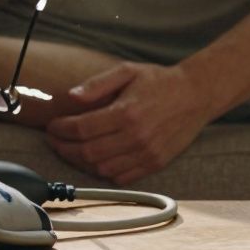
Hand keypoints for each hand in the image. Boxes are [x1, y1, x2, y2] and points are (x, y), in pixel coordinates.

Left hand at [45, 62, 213, 185]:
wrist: (196, 94)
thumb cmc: (160, 81)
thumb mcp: (127, 71)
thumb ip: (97, 84)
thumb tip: (70, 97)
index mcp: (126, 112)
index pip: (81, 129)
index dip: (60, 130)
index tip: (52, 126)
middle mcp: (135, 137)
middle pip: (87, 152)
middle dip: (64, 148)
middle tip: (55, 140)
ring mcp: (146, 153)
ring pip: (101, 168)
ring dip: (80, 162)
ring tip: (70, 150)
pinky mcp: (155, 164)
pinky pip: (121, 177)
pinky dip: (102, 172)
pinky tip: (94, 160)